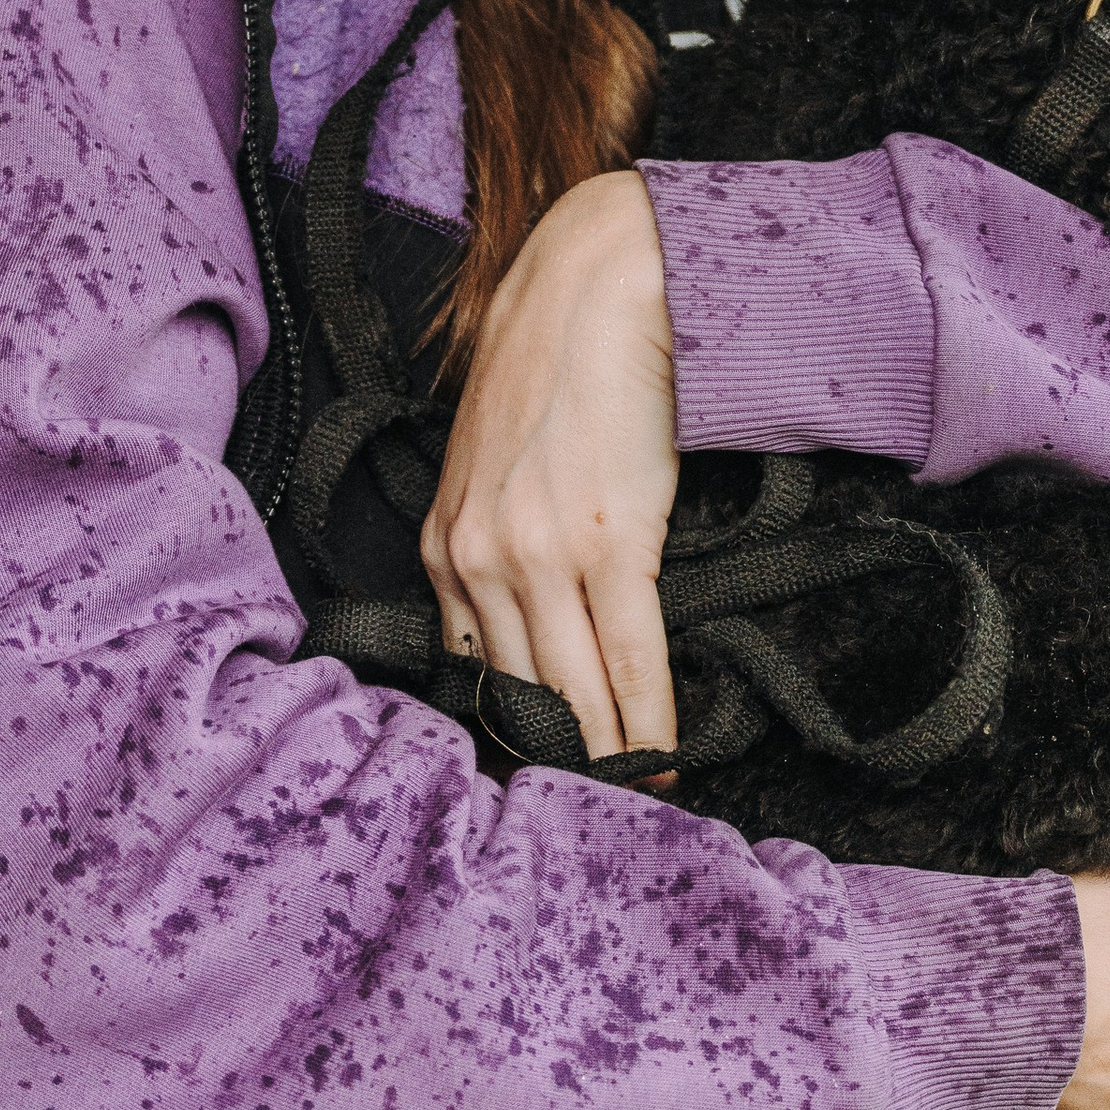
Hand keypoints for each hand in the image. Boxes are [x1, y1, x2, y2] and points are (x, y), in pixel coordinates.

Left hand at [421, 170, 680, 762]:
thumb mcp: (494, 472)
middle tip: (594, 818)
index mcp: (443, 549)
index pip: (472, 679)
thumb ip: (498, 552)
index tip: (545, 783)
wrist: (596, 291)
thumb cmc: (556, 375)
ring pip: (573, 695)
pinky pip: (631, 661)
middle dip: (559, 766)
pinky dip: (650, 720)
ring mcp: (538, 556)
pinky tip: (666, 755)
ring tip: (639, 798)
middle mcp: (475, 561)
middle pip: (519, 701)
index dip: (512, 741)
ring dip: (610, 759)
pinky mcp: (607, 541)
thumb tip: (541, 638)